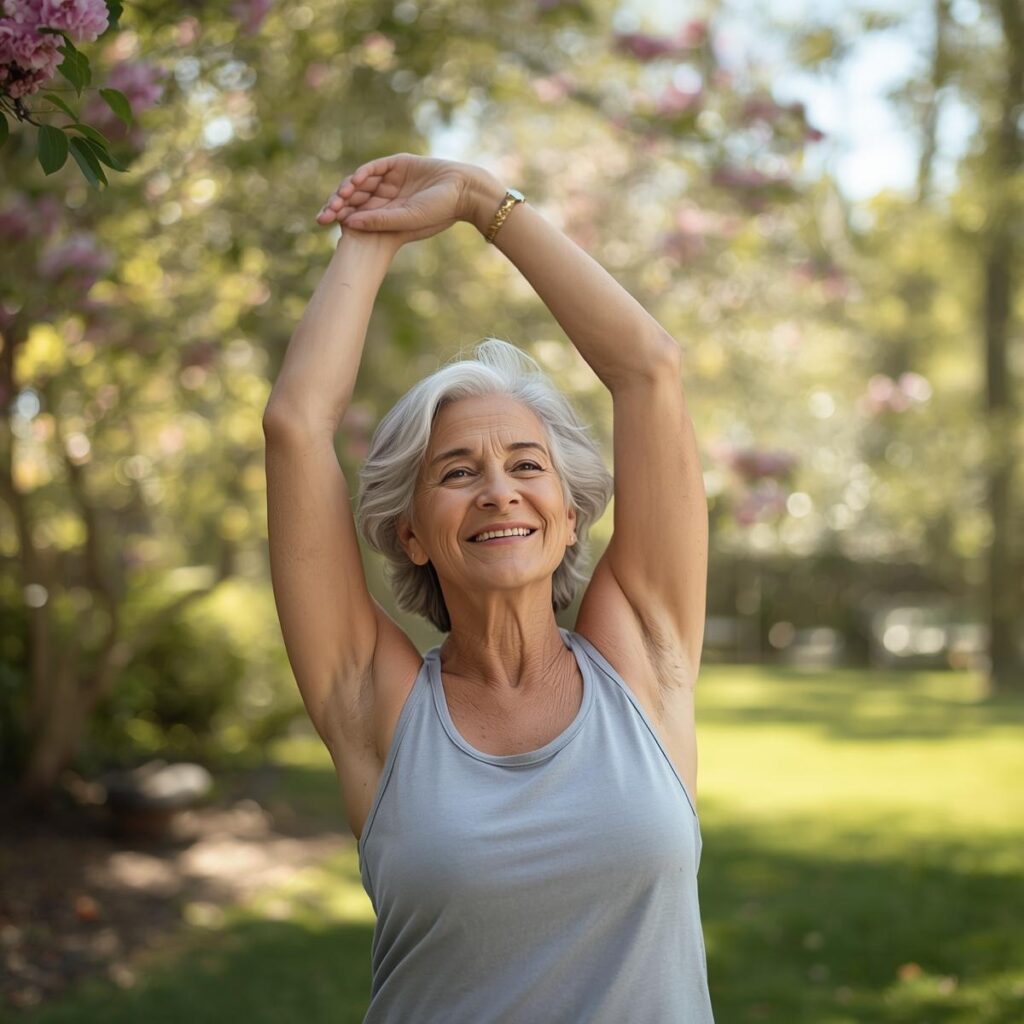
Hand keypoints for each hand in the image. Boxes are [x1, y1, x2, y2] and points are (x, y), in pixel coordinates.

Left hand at [315, 153, 478, 244]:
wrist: (462, 191)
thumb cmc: (438, 212)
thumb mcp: (405, 219)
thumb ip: (378, 220)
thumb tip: (348, 222)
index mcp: (390, 216)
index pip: (359, 215)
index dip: (341, 217)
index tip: (325, 222)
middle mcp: (388, 198)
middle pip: (356, 199)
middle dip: (338, 205)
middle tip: (323, 214)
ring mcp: (392, 180)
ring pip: (361, 184)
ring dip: (347, 190)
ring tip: (337, 200)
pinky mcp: (397, 164)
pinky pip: (374, 168)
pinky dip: (362, 174)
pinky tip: (353, 183)